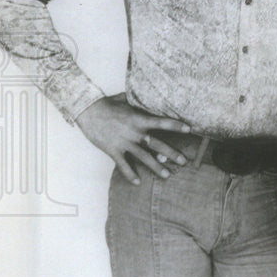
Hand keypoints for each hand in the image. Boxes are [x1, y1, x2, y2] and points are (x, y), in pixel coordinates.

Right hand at [75, 93, 191, 184]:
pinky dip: (130, 174)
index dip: (176, 125)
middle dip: (171, 153)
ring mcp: (124, 143)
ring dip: (156, 167)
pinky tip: (138, 182)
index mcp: (139, 119)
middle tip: (184, 161)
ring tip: (167, 175)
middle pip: (156, 144)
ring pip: (143, 157)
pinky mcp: (113, 150)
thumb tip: (152, 94)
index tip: (189, 129)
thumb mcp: (126, 100)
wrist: (87, 111)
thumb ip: (140, 102)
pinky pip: (123, 165)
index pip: (161, 122)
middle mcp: (134, 132)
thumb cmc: (108, 104)